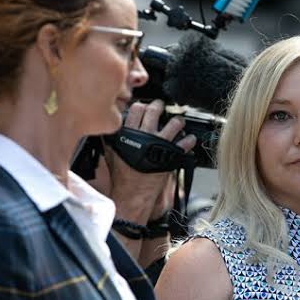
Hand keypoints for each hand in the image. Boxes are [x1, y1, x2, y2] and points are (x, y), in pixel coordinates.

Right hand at [106, 100, 195, 224]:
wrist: (133, 192)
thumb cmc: (122, 175)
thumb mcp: (111, 152)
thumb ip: (112, 137)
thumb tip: (110, 125)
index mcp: (129, 133)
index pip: (136, 109)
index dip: (141, 106)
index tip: (144, 106)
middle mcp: (146, 136)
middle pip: (154, 111)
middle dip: (159, 106)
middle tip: (160, 106)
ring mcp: (160, 144)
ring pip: (174, 124)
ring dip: (178, 121)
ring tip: (178, 122)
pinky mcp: (172, 155)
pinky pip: (186, 142)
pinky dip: (190, 139)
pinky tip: (189, 139)